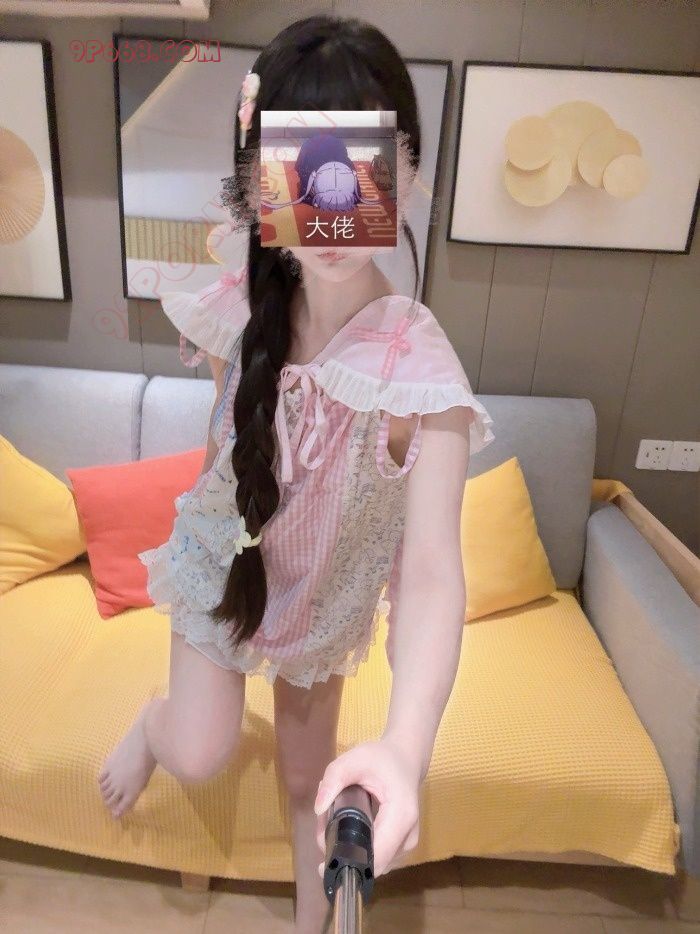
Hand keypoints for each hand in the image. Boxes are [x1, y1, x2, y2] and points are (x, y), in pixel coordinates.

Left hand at [313, 737, 420, 878]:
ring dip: (348, 849)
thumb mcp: (355, 759)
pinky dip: (358, 846)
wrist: (406, 758)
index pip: (376, 857)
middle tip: (322, 827)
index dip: (349, 863)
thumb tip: (319, 809)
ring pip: (372, 863)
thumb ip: (334, 778)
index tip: (323, 862)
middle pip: (371, 864)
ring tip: (332, 821)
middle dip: (342, 851)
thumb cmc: (381, 758)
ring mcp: (407, 845)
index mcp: (401, 816)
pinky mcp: (401, 846)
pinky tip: (347, 826)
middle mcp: (407, 837)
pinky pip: (376, 857)